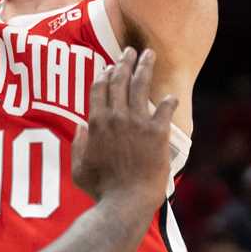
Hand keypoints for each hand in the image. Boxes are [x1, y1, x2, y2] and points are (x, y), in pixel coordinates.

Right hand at [71, 48, 175, 201]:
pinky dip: (169, 101)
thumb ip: (78, 145)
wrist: (126, 201)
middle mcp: (116, 117)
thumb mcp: (79, 167)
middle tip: (130, 50)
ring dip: (144, 68)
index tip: (109, 66)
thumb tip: (80, 127)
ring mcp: (137, 123)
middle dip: (124, 62)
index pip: (99, 89)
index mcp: (96, 123)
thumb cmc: (101, 188)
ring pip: (140, 86)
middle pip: (119, 80)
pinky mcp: (157, 133)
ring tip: (149, 55)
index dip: (104, 75)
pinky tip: (172, 96)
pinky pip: (164, 110)